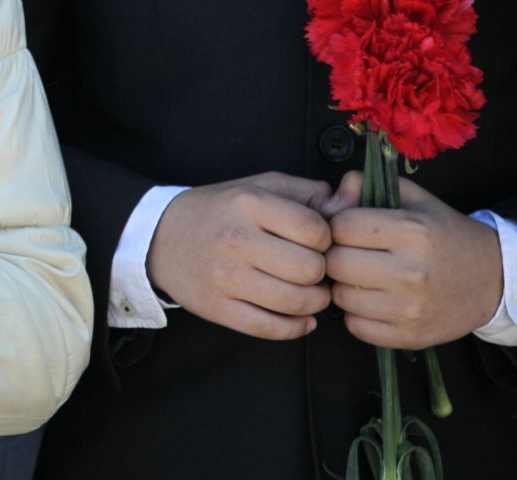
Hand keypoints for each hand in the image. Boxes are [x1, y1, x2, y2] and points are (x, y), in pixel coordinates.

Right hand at [146, 172, 333, 340]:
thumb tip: (357, 192)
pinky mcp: (217, 308)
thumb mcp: (261, 187)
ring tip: (309, 292)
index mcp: (248, 203)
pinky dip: (296, 327)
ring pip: (296, 303)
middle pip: (310, 270)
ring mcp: (224, 277)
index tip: (317, 242)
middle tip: (315, 270)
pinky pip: (271, 328)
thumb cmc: (221, 210)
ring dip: (314, 302)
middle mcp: (235, 239)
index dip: (327, 239)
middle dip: (322, 273)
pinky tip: (301, 317)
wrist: (160, 238)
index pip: (316, 230)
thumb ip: (311, 192)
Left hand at [322, 170, 501, 348]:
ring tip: (364, 277)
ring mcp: (410, 309)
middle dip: (337, 255)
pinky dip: (357, 315)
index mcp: (412, 232)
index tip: (350, 229)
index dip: (338, 226)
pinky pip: (355, 326)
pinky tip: (374, 301)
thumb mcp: (413, 198)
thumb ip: (365, 186)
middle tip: (353, 254)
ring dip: (345, 286)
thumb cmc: (445, 234)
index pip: (341, 227)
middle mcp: (411, 273)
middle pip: (335, 263)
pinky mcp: (410, 337)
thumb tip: (327, 202)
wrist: (495, 279)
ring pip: (340, 297)